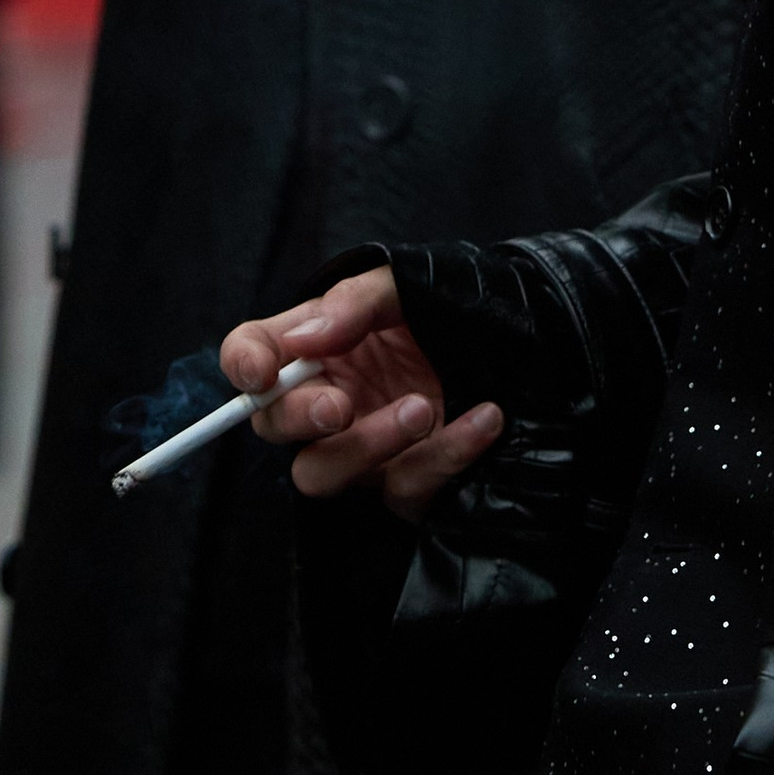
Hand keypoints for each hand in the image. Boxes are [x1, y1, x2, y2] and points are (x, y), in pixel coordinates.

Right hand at [221, 266, 504, 522]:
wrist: (530, 340)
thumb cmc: (455, 306)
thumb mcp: (407, 285)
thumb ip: (356, 302)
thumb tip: (305, 341)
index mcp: (315, 344)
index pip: (251, 353)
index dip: (243, 363)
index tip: (263, 372)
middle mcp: (329, 397)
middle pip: (274, 424)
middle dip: (299, 417)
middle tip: (339, 406)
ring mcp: (365, 446)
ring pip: (324, 473)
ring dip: (367, 446)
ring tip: (421, 408)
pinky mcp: (409, 480)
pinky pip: (406, 490)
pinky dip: (445, 457)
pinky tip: (483, 420)